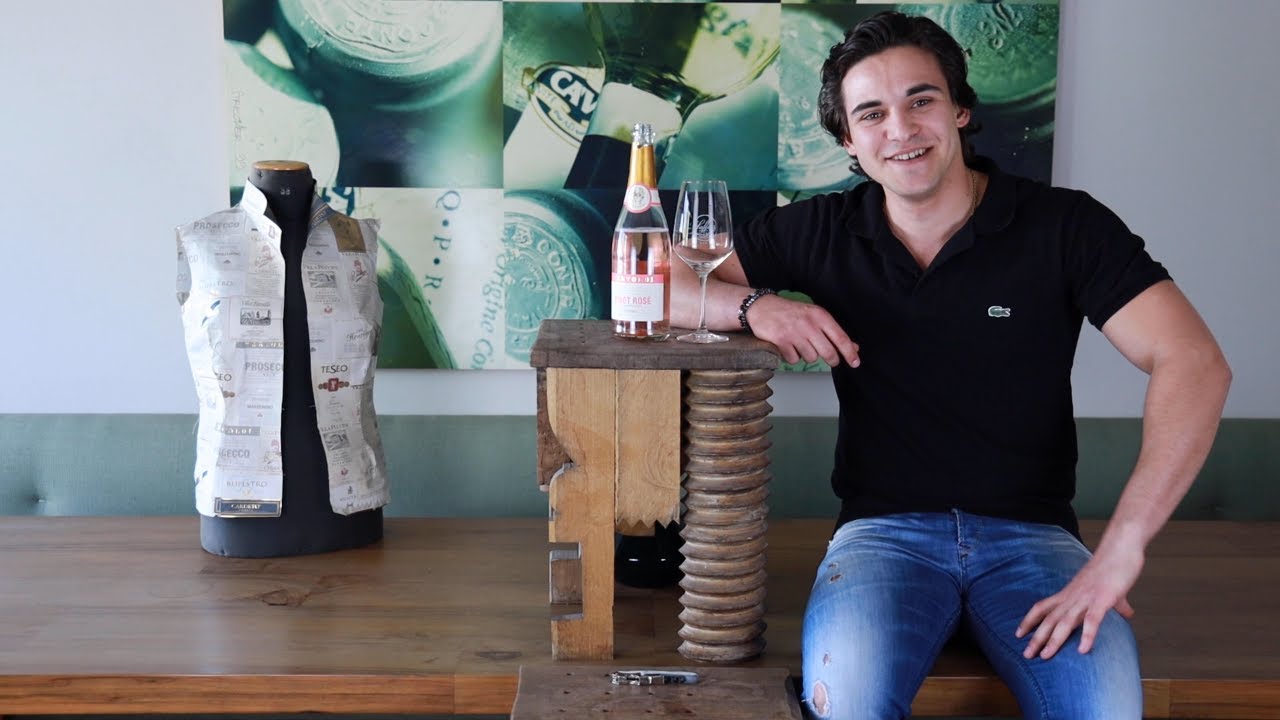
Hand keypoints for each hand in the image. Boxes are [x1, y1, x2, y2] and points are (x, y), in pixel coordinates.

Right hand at [745, 294, 859, 366]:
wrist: (762, 307)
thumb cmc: (790, 312)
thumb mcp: (814, 316)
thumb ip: (833, 332)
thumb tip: (853, 347)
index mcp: (820, 315)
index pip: (840, 337)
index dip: (849, 352)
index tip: (855, 362)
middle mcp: (809, 324)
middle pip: (828, 352)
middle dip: (831, 359)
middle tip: (830, 360)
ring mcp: (795, 332)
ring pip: (811, 357)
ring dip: (806, 355)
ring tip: (799, 344)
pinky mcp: (781, 340)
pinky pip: (794, 359)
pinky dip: (791, 356)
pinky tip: (788, 346)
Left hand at [1015, 545, 1143, 658]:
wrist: (1121, 547)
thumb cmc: (1115, 566)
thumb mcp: (1111, 589)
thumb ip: (1116, 604)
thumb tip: (1127, 613)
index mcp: (1070, 593)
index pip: (1043, 607)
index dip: (1029, 620)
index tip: (1018, 634)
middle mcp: (1073, 596)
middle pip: (1050, 619)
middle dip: (1037, 638)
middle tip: (1026, 655)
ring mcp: (1087, 597)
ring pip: (1065, 622)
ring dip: (1054, 640)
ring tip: (1045, 656)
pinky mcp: (1103, 598)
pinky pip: (1092, 620)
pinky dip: (1087, 635)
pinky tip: (1083, 651)